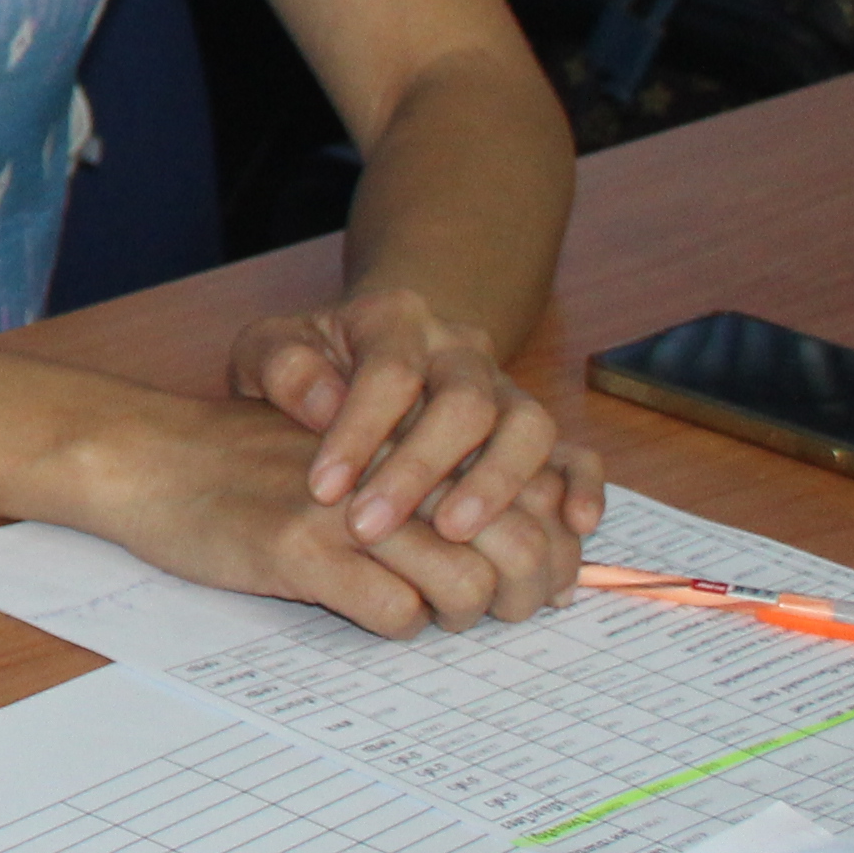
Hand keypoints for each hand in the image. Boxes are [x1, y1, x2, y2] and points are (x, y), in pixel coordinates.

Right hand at [74, 392, 586, 636]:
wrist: (142, 454)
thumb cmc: (238, 459)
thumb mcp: (336, 444)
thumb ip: (407, 467)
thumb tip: (492, 525)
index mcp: (406, 430)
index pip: (524, 486)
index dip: (554, 542)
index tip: (546, 576)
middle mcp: (389, 462)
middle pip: (518, 540)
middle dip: (529, 591)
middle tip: (510, 611)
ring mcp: (347, 508)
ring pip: (468, 582)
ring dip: (467, 614)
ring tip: (441, 614)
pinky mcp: (300, 549)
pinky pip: (393, 610)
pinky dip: (398, 624)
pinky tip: (370, 609)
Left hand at [233, 283, 599, 554]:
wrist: (364, 348)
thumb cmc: (309, 361)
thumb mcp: (271, 349)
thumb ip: (281, 366)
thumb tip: (323, 404)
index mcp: (394, 319)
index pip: (389, 371)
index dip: (358, 431)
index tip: (323, 489)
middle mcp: (460, 348)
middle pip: (466, 400)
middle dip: (419, 468)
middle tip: (371, 526)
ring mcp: (505, 388)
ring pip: (530, 424)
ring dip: (496, 482)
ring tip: (454, 533)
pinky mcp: (532, 430)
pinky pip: (578, 450)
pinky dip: (582, 486)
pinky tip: (572, 524)